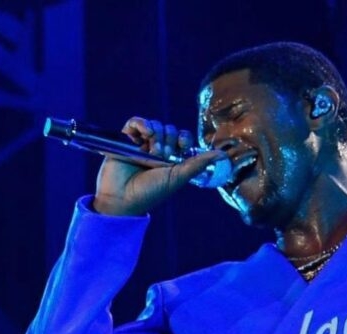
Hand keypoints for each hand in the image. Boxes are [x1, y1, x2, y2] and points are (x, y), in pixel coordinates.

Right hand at [93, 116, 224, 215]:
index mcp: (171, 160)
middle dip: (168, 141)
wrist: (124, 197)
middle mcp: (157, 150)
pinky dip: (141, 123)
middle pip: (170, 130)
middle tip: (160, 157)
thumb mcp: (178, 177)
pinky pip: (136, 122)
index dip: (184, 139)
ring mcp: (141, 144)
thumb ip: (199, 164)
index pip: (183, 138)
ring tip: (149, 152)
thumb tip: (222, 155)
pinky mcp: (126, 139)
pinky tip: (144, 133)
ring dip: (156, 135)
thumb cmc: (151, 192)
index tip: (182, 146)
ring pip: (155, 125)